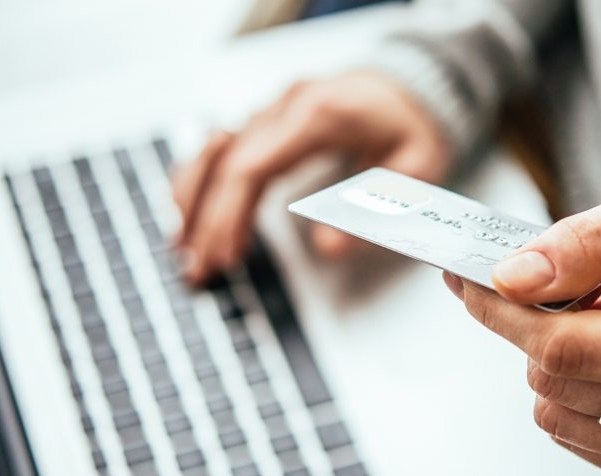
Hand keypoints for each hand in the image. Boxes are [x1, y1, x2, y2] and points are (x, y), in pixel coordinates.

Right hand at [172, 71, 449, 283]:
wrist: (416, 81)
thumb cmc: (415, 123)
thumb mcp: (416, 167)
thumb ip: (374, 207)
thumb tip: (329, 248)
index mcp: (318, 115)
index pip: (251, 166)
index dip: (230, 215)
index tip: (226, 255)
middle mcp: (287, 106)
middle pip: (224, 163)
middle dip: (205, 220)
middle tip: (198, 267)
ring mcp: (274, 109)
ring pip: (213, 150)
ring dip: (192, 199)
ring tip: (184, 247)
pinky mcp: (270, 118)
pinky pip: (222, 145)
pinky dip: (202, 180)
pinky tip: (190, 212)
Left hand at [443, 182, 600, 475]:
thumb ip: (585, 241)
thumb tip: (510, 280)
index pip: (567, 349)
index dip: (505, 312)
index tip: (474, 280)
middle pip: (554, 384)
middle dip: (541, 330)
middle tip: (586, 293)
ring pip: (555, 415)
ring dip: (562, 363)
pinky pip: (574, 436)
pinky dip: (578, 393)